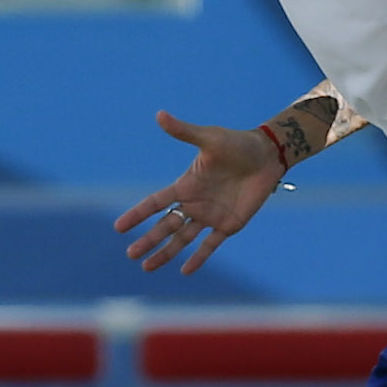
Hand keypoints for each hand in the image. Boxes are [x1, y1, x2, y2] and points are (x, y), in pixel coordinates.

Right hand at [113, 110, 286, 276]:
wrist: (267, 156)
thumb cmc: (237, 144)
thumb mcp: (209, 138)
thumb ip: (184, 132)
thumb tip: (160, 115)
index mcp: (185, 185)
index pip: (155, 203)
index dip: (137, 214)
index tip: (119, 227)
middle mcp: (194, 203)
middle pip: (165, 226)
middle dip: (148, 241)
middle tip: (130, 255)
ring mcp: (210, 216)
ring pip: (182, 239)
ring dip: (166, 253)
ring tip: (147, 268)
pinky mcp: (229, 225)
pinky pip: (210, 245)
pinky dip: (198, 258)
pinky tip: (185, 271)